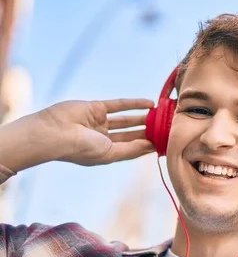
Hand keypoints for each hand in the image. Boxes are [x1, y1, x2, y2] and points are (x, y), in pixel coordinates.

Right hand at [36, 99, 155, 165]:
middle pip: (131, 134)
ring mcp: (99, 123)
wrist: (53, 133)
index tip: (165, 143)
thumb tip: (152, 146)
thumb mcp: (110, 153)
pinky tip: (150, 103)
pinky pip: (119, 104)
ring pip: (127, 120)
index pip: (132, 149)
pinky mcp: (96, 108)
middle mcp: (103, 138)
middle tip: (166, 128)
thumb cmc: (80, 149)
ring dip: (144, 118)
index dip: (147, 146)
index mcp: (106, 153)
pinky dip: (134, 103)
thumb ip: (131, 149)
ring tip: (161, 116)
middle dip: (148, 132)